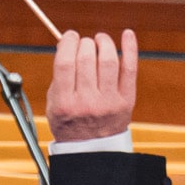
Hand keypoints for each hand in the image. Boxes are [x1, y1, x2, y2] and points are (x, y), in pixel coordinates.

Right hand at [45, 28, 138, 143]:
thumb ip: (59, 78)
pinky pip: (130, 68)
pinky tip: (127, 35)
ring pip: (108, 59)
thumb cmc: (70, 124)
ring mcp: (109, 101)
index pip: (65, 63)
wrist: (92, 150)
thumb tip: (67, 46)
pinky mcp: (126, 99)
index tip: (69, 36)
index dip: (68, 42)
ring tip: (100, 40)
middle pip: (87, 58)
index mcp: (65, 104)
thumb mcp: (54, 105)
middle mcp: (87, 102)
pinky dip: (130, 47)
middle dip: (84, 42)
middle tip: (84, 43)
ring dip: (103, 42)